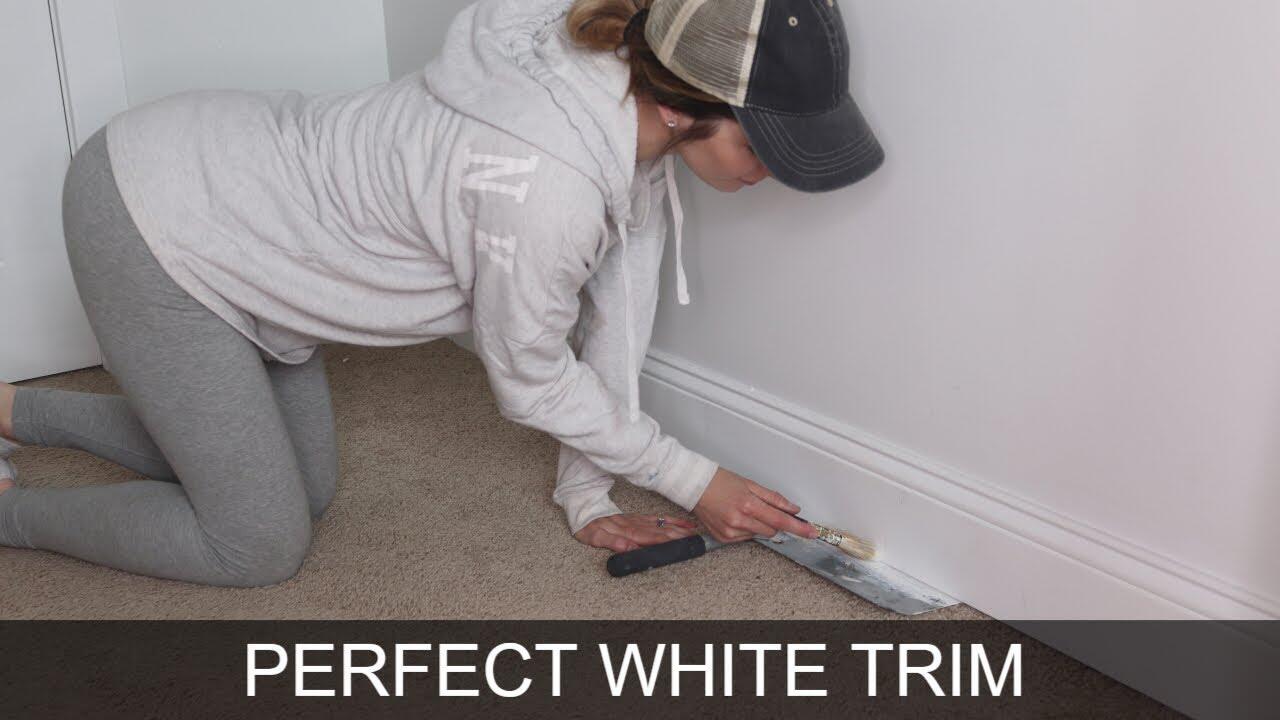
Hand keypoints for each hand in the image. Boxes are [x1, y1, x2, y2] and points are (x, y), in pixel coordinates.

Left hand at [574, 513, 697, 552]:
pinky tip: (683, 524)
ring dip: (678, 529)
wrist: (584, 507)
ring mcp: (638, 520)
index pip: (649, 537)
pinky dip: (672, 521)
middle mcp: (635, 525)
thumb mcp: (592, 536)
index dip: (664, 540)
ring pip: (662, 524)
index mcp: (625, 531)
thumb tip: (627, 546)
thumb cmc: (587, 525)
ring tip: (694, 533)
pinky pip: (658, 518)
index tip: (679, 543)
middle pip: (659, 532)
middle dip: (678, 536)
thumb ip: (610, 541)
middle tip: (694, 541)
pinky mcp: (639, 518)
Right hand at [693, 468, 815, 543]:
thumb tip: (792, 509)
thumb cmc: (720, 481)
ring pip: (759, 534)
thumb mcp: (750, 484)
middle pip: (772, 530)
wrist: (695, 486)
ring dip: (758, 525)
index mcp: (748, 504)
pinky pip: (745, 538)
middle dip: (773, 521)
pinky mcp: (723, 538)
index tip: (811, 532)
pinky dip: (745, 529)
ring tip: (743, 509)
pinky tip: (735, 517)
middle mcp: (739, 521)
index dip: (798, 527)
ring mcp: (730, 531)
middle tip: (762, 508)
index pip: (781, 520)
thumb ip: (774, 499)